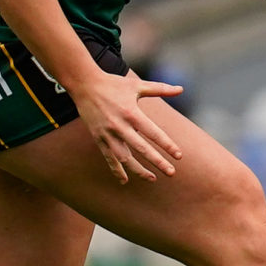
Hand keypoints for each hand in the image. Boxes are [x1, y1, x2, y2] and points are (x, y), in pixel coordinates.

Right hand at [69, 68, 183, 183]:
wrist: (85, 85)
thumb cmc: (114, 84)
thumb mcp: (137, 85)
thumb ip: (160, 89)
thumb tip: (181, 89)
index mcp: (132, 113)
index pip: (153, 133)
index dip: (167, 145)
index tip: (179, 156)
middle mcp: (120, 125)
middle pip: (141, 148)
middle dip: (157, 162)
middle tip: (171, 173)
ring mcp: (108, 133)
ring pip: (124, 158)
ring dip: (138, 170)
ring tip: (152, 178)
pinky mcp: (98, 138)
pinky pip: (109, 157)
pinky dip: (116, 170)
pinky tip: (125, 181)